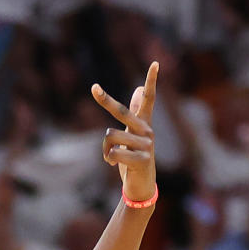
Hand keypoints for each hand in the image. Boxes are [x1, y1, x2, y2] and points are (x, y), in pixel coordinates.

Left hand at [91, 62, 157, 202]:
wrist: (141, 186)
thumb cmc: (133, 159)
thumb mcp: (132, 135)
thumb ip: (135, 112)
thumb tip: (137, 88)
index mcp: (144, 124)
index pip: (149, 98)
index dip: (151, 81)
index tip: (155, 63)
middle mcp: (148, 131)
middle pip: (122, 112)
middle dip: (106, 100)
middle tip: (94, 88)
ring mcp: (147, 145)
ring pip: (111, 136)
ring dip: (105, 149)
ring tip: (113, 158)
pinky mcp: (142, 159)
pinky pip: (114, 152)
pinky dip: (108, 159)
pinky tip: (114, 165)